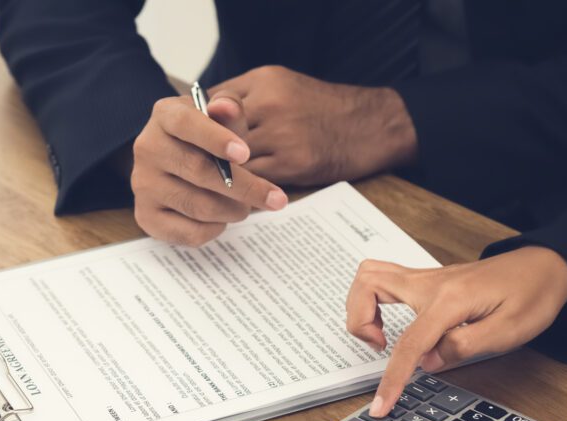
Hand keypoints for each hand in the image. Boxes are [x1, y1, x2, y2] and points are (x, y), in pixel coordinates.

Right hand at [131, 94, 287, 245]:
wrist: (176, 167)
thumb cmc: (207, 141)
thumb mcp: (222, 120)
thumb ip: (230, 111)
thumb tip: (226, 107)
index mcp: (165, 116)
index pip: (185, 124)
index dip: (216, 139)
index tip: (245, 154)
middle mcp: (147, 148)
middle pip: (199, 171)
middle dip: (244, 188)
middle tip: (273, 198)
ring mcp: (143, 185)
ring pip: (199, 206)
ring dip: (233, 211)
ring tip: (245, 206)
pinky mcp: (146, 217)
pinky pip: (190, 232)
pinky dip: (216, 230)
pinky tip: (222, 219)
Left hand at [209, 66, 416, 185]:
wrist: (368, 127)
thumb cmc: (322, 110)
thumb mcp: (283, 87)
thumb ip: (246, 99)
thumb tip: (207, 118)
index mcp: (264, 80)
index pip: (214, 102)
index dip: (202, 126)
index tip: (197, 141)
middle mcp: (270, 103)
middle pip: (218, 131)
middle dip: (207, 151)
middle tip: (199, 167)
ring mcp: (281, 134)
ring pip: (232, 158)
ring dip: (222, 175)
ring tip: (216, 186)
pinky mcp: (292, 163)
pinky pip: (253, 179)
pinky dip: (243, 188)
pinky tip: (241, 194)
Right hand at [345, 247, 566, 417]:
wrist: (544, 267)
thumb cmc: (531, 295)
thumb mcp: (509, 331)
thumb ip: (464, 346)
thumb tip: (428, 361)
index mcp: (451, 299)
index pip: (409, 342)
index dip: (392, 379)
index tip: (381, 405)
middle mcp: (431, 283)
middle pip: (368, 285)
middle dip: (359, 322)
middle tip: (379, 348)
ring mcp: (426, 278)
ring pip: (370, 275)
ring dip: (362, 308)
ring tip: (381, 337)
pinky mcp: (426, 280)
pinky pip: (383, 279)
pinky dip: (374, 300)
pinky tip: (392, 324)